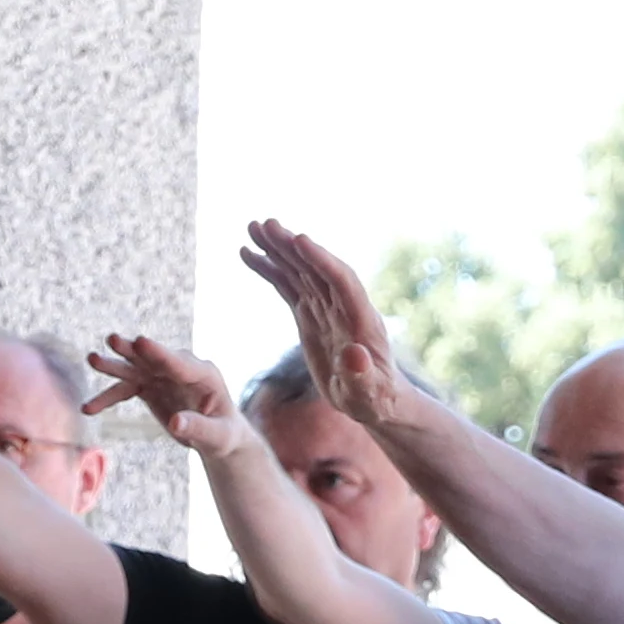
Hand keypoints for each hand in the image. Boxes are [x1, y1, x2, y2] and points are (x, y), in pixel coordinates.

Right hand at [86, 331, 245, 452]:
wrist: (216, 436)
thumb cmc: (224, 435)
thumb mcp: (218, 436)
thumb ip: (198, 428)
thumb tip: (176, 422)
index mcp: (203, 375)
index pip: (179, 362)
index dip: (159, 353)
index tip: (140, 341)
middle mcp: (180, 370)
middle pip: (152, 358)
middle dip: (132, 350)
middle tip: (112, 340)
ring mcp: (162, 376)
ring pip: (134, 369)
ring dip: (114, 366)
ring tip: (92, 359)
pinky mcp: (150, 387)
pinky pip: (125, 390)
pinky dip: (107, 398)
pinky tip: (88, 408)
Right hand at [235, 220, 431, 435]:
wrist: (373, 398)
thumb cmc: (375, 398)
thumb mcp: (369, 393)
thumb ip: (362, 375)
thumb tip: (355, 355)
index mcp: (361, 319)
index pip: (342, 281)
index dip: (322, 260)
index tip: (300, 239)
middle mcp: (343, 306)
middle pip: (316, 267)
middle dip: (292, 246)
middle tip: (266, 224)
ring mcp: (325, 307)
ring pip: (299, 270)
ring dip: (277, 248)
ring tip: (252, 227)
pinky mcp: (310, 314)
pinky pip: (287, 285)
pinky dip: (269, 268)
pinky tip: (247, 254)